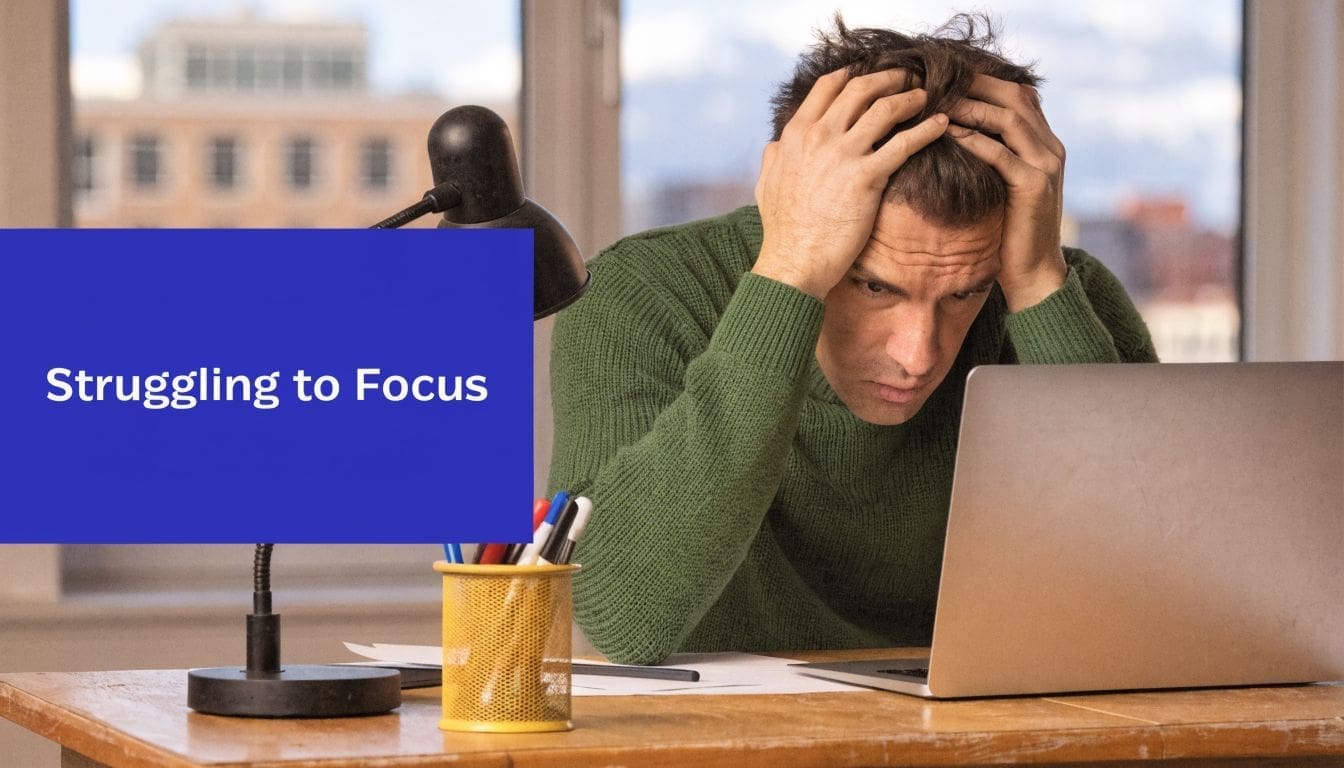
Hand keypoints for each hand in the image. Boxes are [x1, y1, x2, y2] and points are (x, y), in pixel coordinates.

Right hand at [753, 68, 947, 300]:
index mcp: (795, 134)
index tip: (871, 73)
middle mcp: (819, 136)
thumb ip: (774, 157)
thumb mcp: (767, 184)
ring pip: (884, 109)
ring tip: (926, 97)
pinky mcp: (865, 177)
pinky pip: (903, 143)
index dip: (854, 73)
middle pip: (860, 89)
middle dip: (889, 78)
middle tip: (908, 77)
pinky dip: (925, 130)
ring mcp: (843, 154)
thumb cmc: (782, 229)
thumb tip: (777, 144)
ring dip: (910, 98)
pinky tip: (940, 125)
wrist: (793, 261)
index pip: (828, 86)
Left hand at [948, 75, 1067, 311]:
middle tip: (941, 78)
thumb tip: (960, 129)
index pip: (1019, 95)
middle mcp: (1051, 148)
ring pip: (1010, 119)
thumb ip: (995, 155)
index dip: (987, 81)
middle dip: (978, 84)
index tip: (951, 76)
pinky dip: (974, 140)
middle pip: (1015, 97)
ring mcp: (1046, 165)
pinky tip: (950, 133)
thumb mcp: (1004, 184)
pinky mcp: (1033, 186)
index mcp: (1045, 143)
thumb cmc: (1010, 230)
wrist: (1034, 272)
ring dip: (973, 106)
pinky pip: (1001, 154)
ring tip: (940, 101)